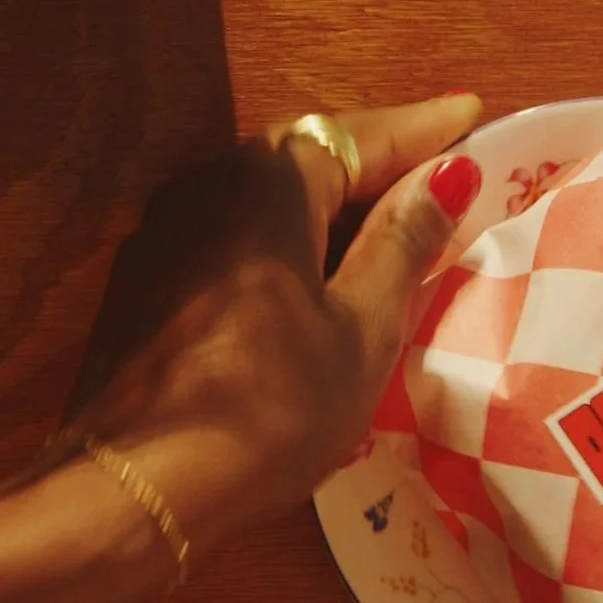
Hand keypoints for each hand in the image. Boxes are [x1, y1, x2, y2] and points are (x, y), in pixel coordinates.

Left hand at [65, 94, 483, 552]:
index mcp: (269, 181)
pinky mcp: (142, 279)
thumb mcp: (362, 331)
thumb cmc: (268, 411)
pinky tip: (314, 281)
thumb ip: (403, 244)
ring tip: (390, 230)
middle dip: (378, 166)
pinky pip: (232, 236)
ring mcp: (165, 230)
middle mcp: (208, 183)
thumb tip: (446, 176)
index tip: (472, 114)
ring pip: (267, 199)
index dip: (424, 131)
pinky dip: (284, 242)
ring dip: (330, 209)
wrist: (131, 489)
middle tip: (442, 176)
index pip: (363, 135)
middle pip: (310, 156)